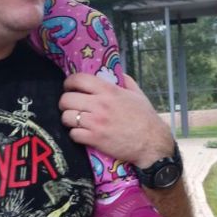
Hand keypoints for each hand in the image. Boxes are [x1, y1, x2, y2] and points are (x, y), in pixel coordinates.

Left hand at [58, 73, 174, 166]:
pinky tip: (81, 133)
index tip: (69, 87)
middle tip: (70, 106)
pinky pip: (73, 134)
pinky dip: (75, 134)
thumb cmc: (145, 118)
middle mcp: (99, 105)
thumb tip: (116, 73)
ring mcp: (95, 122)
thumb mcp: (137, 94)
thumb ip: (125, 80)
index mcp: (109, 91)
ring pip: (67, 117)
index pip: (79, 79)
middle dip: (65, 103)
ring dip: (68, 119)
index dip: (69, 82)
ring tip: (75, 120)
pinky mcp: (94, 139)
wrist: (152, 143)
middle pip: (67, 99)